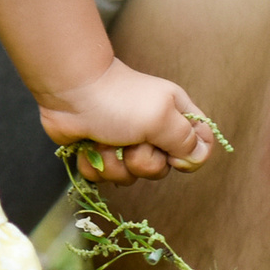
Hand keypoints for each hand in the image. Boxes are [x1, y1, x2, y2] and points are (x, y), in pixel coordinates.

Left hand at [35, 59, 216, 185]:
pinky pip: (103, 177)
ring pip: (131, 176)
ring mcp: (123, 143)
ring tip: (105, 138)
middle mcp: (152, 131)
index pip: (201, 144)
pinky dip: (94, 164)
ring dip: (114, 162)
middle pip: (162, 168)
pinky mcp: (98, 151)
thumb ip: (186, 140)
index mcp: (173, 116)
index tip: (172, 153)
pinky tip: (88, 144)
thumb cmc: (117, 99)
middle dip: (142, 161)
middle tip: (131, 139)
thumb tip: (194, 159)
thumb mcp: (162, 117)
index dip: (189, 157)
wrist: (68, 92)